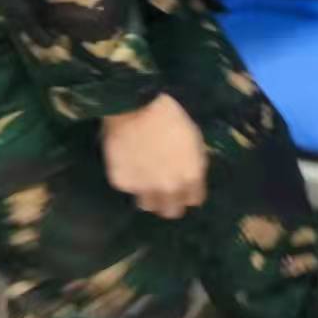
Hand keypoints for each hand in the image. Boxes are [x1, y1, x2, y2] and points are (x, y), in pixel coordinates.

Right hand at [101, 93, 207, 218]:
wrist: (135, 106)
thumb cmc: (170, 116)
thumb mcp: (195, 140)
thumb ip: (194, 164)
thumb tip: (193, 177)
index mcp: (191, 177)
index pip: (194, 199)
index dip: (189, 193)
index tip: (184, 188)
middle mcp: (169, 188)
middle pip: (171, 211)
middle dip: (170, 202)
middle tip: (164, 190)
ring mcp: (144, 188)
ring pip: (148, 204)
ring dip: (148, 195)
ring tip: (145, 177)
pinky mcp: (122, 183)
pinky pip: (128, 187)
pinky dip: (129, 179)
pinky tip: (129, 161)